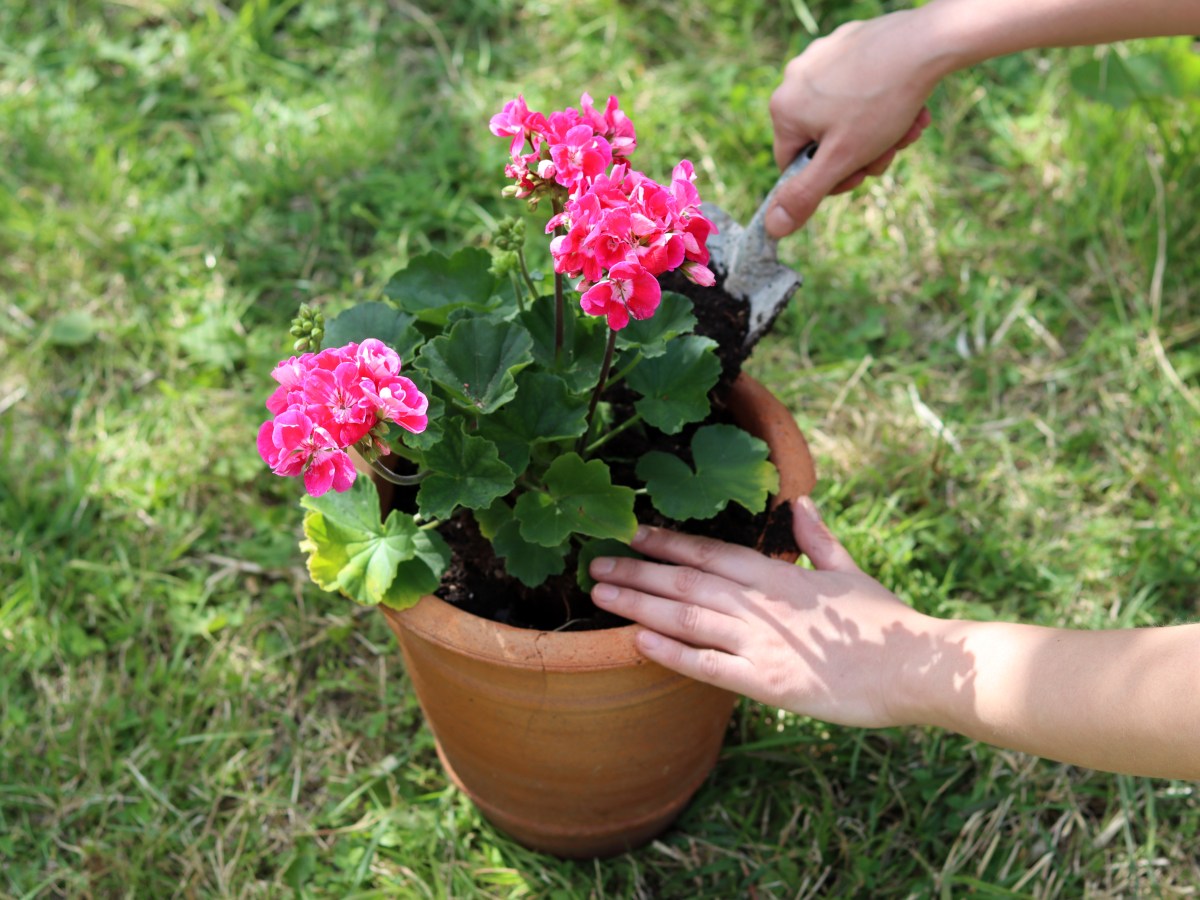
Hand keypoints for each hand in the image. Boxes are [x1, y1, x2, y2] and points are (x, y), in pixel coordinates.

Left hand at [589, 497, 938, 728]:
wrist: (916, 667)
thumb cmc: (884, 620)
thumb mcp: (849, 568)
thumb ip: (816, 538)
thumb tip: (798, 503)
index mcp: (779, 575)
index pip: (711, 552)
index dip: (667, 542)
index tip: (632, 532)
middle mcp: (761, 603)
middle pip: (685, 581)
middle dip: (636, 571)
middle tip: (594, 564)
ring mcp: (760, 642)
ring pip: (686, 617)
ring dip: (639, 604)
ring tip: (600, 595)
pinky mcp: (765, 682)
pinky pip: (707, 665)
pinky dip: (670, 653)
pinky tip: (636, 642)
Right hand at [766, 10, 941, 236]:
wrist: (926, 42)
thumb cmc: (881, 101)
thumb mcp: (842, 159)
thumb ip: (805, 195)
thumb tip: (772, 228)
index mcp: (784, 109)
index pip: (793, 164)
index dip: (829, 179)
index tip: (860, 174)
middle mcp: (795, 78)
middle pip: (823, 140)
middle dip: (861, 153)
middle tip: (889, 151)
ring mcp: (822, 56)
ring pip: (846, 115)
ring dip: (879, 132)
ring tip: (906, 126)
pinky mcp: (849, 43)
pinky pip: (860, 86)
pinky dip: (884, 102)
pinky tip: (910, 103)